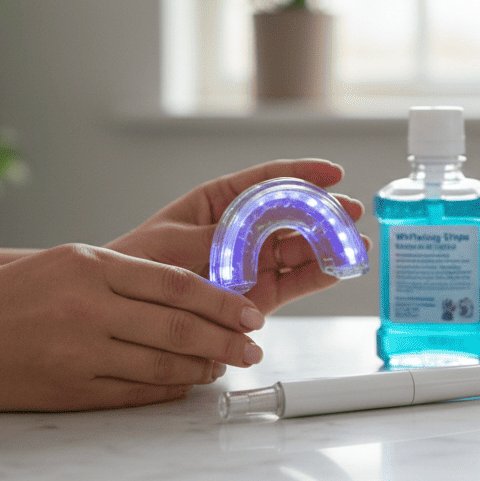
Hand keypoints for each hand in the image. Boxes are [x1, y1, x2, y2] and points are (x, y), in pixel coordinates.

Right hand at [0, 244, 264, 411]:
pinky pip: (135, 393)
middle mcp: (88, 307)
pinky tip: (187, 384)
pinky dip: (168, 390)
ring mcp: (79, 351)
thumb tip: (192, 294)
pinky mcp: (69, 388)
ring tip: (225, 365)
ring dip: (202, 367)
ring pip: (162, 364)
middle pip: (178, 326)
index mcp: (91, 266)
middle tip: (253, 347)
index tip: (250, 312)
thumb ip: (126, 275)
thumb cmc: (6, 296)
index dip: (222, 301)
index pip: (176, 283)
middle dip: (226, 339)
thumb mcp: (67, 263)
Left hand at [106, 158, 367, 313]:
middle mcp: (243, 230)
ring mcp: (254, 262)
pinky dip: (316, 276)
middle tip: (349, 210)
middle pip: (293, 215)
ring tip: (354, 242)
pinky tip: (337, 269)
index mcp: (220, 202)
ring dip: (328, 244)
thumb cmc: (140, 264)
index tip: (332, 171)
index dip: (302, 174)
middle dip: (324, 211)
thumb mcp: (175, 242)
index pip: (267, 181)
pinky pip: (294, 282)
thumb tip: (253, 233)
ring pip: (300, 248)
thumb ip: (218, 237)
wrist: (126, 308)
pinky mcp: (258, 294)